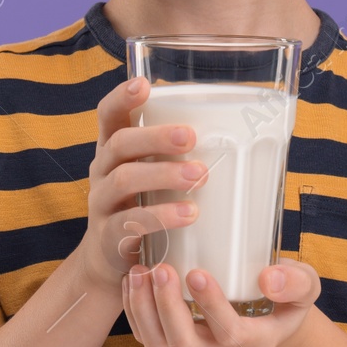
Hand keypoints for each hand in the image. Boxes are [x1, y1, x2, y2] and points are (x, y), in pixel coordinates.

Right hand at [72, 75, 208, 290]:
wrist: (110, 262)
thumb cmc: (143, 206)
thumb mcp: (151, 176)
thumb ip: (178, 156)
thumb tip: (244, 135)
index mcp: (113, 150)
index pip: (109, 115)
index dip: (122, 97)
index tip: (144, 84)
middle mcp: (101, 171)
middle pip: (120, 144)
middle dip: (156, 137)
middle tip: (191, 136)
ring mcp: (101, 203)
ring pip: (124, 180)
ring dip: (164, 174)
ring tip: (199, 175)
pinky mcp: (108, 236)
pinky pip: (131, 221)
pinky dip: (161, 215)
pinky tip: (189, 214)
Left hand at [122, 258, 321, 346]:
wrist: (267, 313)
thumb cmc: (286, 294)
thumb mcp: (307, 285)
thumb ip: (297, 282)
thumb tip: (269, 278)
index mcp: (256, 340)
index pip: (231, 333)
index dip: (212, 306)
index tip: (197, 272)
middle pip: (187, 344)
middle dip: (169, 307)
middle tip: (161, 268)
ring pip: (160, 345)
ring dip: (144, 309)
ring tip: (140, 271)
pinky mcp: (173, 344)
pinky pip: (146, 337)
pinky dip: (134, 309)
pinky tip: (132, 279)